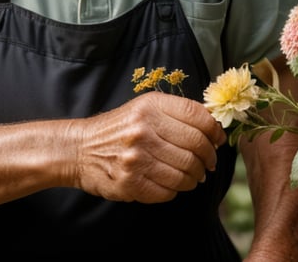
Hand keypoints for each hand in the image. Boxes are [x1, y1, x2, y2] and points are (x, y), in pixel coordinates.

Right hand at [72, 92, 225, 202]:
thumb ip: (176, 113)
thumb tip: (215, 128)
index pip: (198, 117)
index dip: (215, 131)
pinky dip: (174, 190)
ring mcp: (137, 158)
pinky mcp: (131, 183)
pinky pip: (170, 191)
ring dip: (194, 178)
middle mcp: (144, 129)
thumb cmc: (118, 128)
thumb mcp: (144, 108)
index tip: (218, 140)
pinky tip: (168, 182)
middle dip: (208, 158)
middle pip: (197, 147)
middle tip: (207, 163)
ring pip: (187, 173)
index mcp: (150, 106)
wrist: (79, 148)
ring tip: (189, 175)